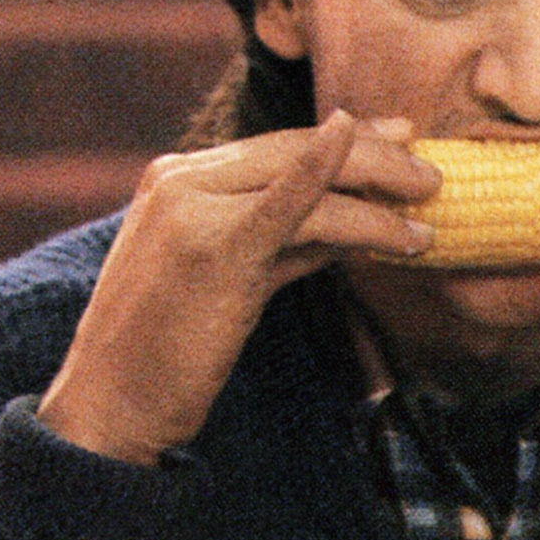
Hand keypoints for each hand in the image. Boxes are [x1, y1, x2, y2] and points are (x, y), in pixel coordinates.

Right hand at [37, 112, 434, 464]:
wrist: (110, 402)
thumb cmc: (162, 352)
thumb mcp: (221, 279)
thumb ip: (276, 242)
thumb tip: (350, 226)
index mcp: (174, 180)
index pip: (275, 148)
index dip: (346, 140)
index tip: (397, 137)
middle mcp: (181, 181)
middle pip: (296, 149)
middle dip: (374, 155)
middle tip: (429, 173)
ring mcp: (195, 210)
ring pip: (307, 181)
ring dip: (377, 197)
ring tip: (426, 222)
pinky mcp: (217, 249)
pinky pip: (291, 204)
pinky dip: (335, 178)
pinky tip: (381, 185)